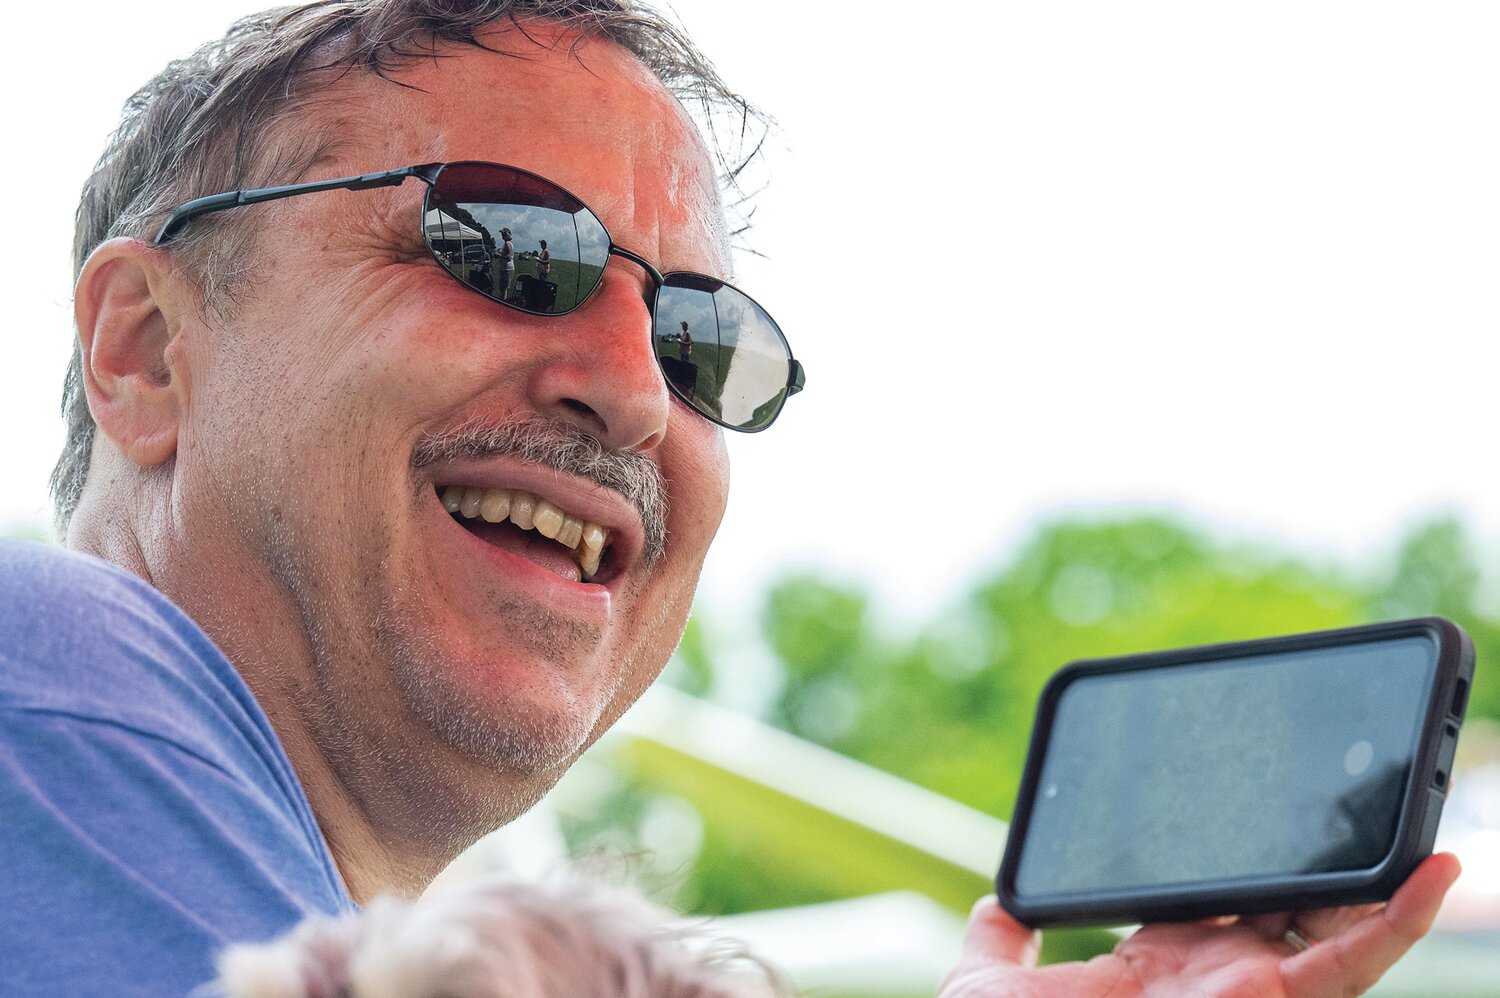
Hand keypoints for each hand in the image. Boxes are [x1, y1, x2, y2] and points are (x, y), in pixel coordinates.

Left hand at [940, 853, 1460, 997]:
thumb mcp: (992, 983)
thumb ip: (1002, 941)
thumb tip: (998, 906)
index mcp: (1159, 968)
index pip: (1223, 910)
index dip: (1254, 868)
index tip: (1271, 818)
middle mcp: (1215, 981)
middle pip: (1292, 914)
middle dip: (1331, 866)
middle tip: (1363, 806)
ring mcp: (1251, 992)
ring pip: (1340, 933)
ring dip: (1381, 884)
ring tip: (1414, 827)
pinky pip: (1355, 960)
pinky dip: (1399, 918)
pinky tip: (1433, 873)